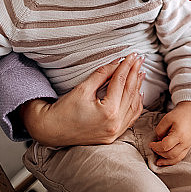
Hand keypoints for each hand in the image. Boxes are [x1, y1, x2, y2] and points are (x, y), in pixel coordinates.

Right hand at [22, 54, 145, 145]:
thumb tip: (117, 62)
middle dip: (134, 74)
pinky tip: (138, 94)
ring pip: (133, 106)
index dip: (126, 66)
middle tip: (139, 60)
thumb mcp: (83, 88)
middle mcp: (115, 124)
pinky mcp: (113, 136)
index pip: (121, 83)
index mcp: (108, 112)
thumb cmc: (63, 110)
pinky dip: (135, 105)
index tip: (132, 55)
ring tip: (140, 73)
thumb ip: (103, 74)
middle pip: (129, 93)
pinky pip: (130, 118)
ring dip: (137, 88)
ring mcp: (115, 132)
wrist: (50, 131)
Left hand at [149, 101, 190, 165]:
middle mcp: (186, 142)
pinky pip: (180, 157)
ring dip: (166, 161)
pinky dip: (172, 161)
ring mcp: (188, 145)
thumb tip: (158, 141)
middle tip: (154, 148)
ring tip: (158, 161)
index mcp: (180, 134)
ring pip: (176, 159)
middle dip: (160, 153)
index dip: (156, 147)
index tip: (150, 144)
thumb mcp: (166, 119)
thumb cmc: (179, 114)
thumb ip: (160, 131)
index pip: (165, 146)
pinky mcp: (189, 146)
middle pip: (170, 154)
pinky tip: (166, 161)